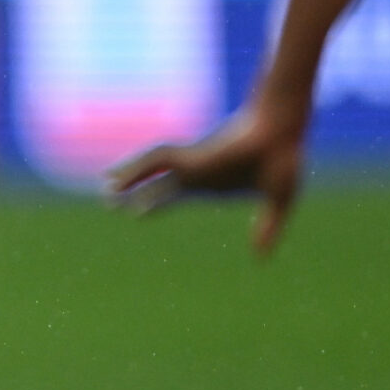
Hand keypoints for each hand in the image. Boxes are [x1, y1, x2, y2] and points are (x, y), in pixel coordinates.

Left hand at [104, 97, 305, 255]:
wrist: (283, 131)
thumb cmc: (284, 158)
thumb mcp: (279, 199)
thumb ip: (269, 227)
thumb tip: (261, 257)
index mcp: (211, 182)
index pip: (175, 194)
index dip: (156, 202)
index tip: (138, 212)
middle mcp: (196, 173)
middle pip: (157, 185)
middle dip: (135, 194)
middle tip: (112, 204)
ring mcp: (192, 165)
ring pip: (149, 172)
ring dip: (127, 181)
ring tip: (105, 192)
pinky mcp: (191, 158)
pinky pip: (153, 161)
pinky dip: (132, 169)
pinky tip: (113, 179)